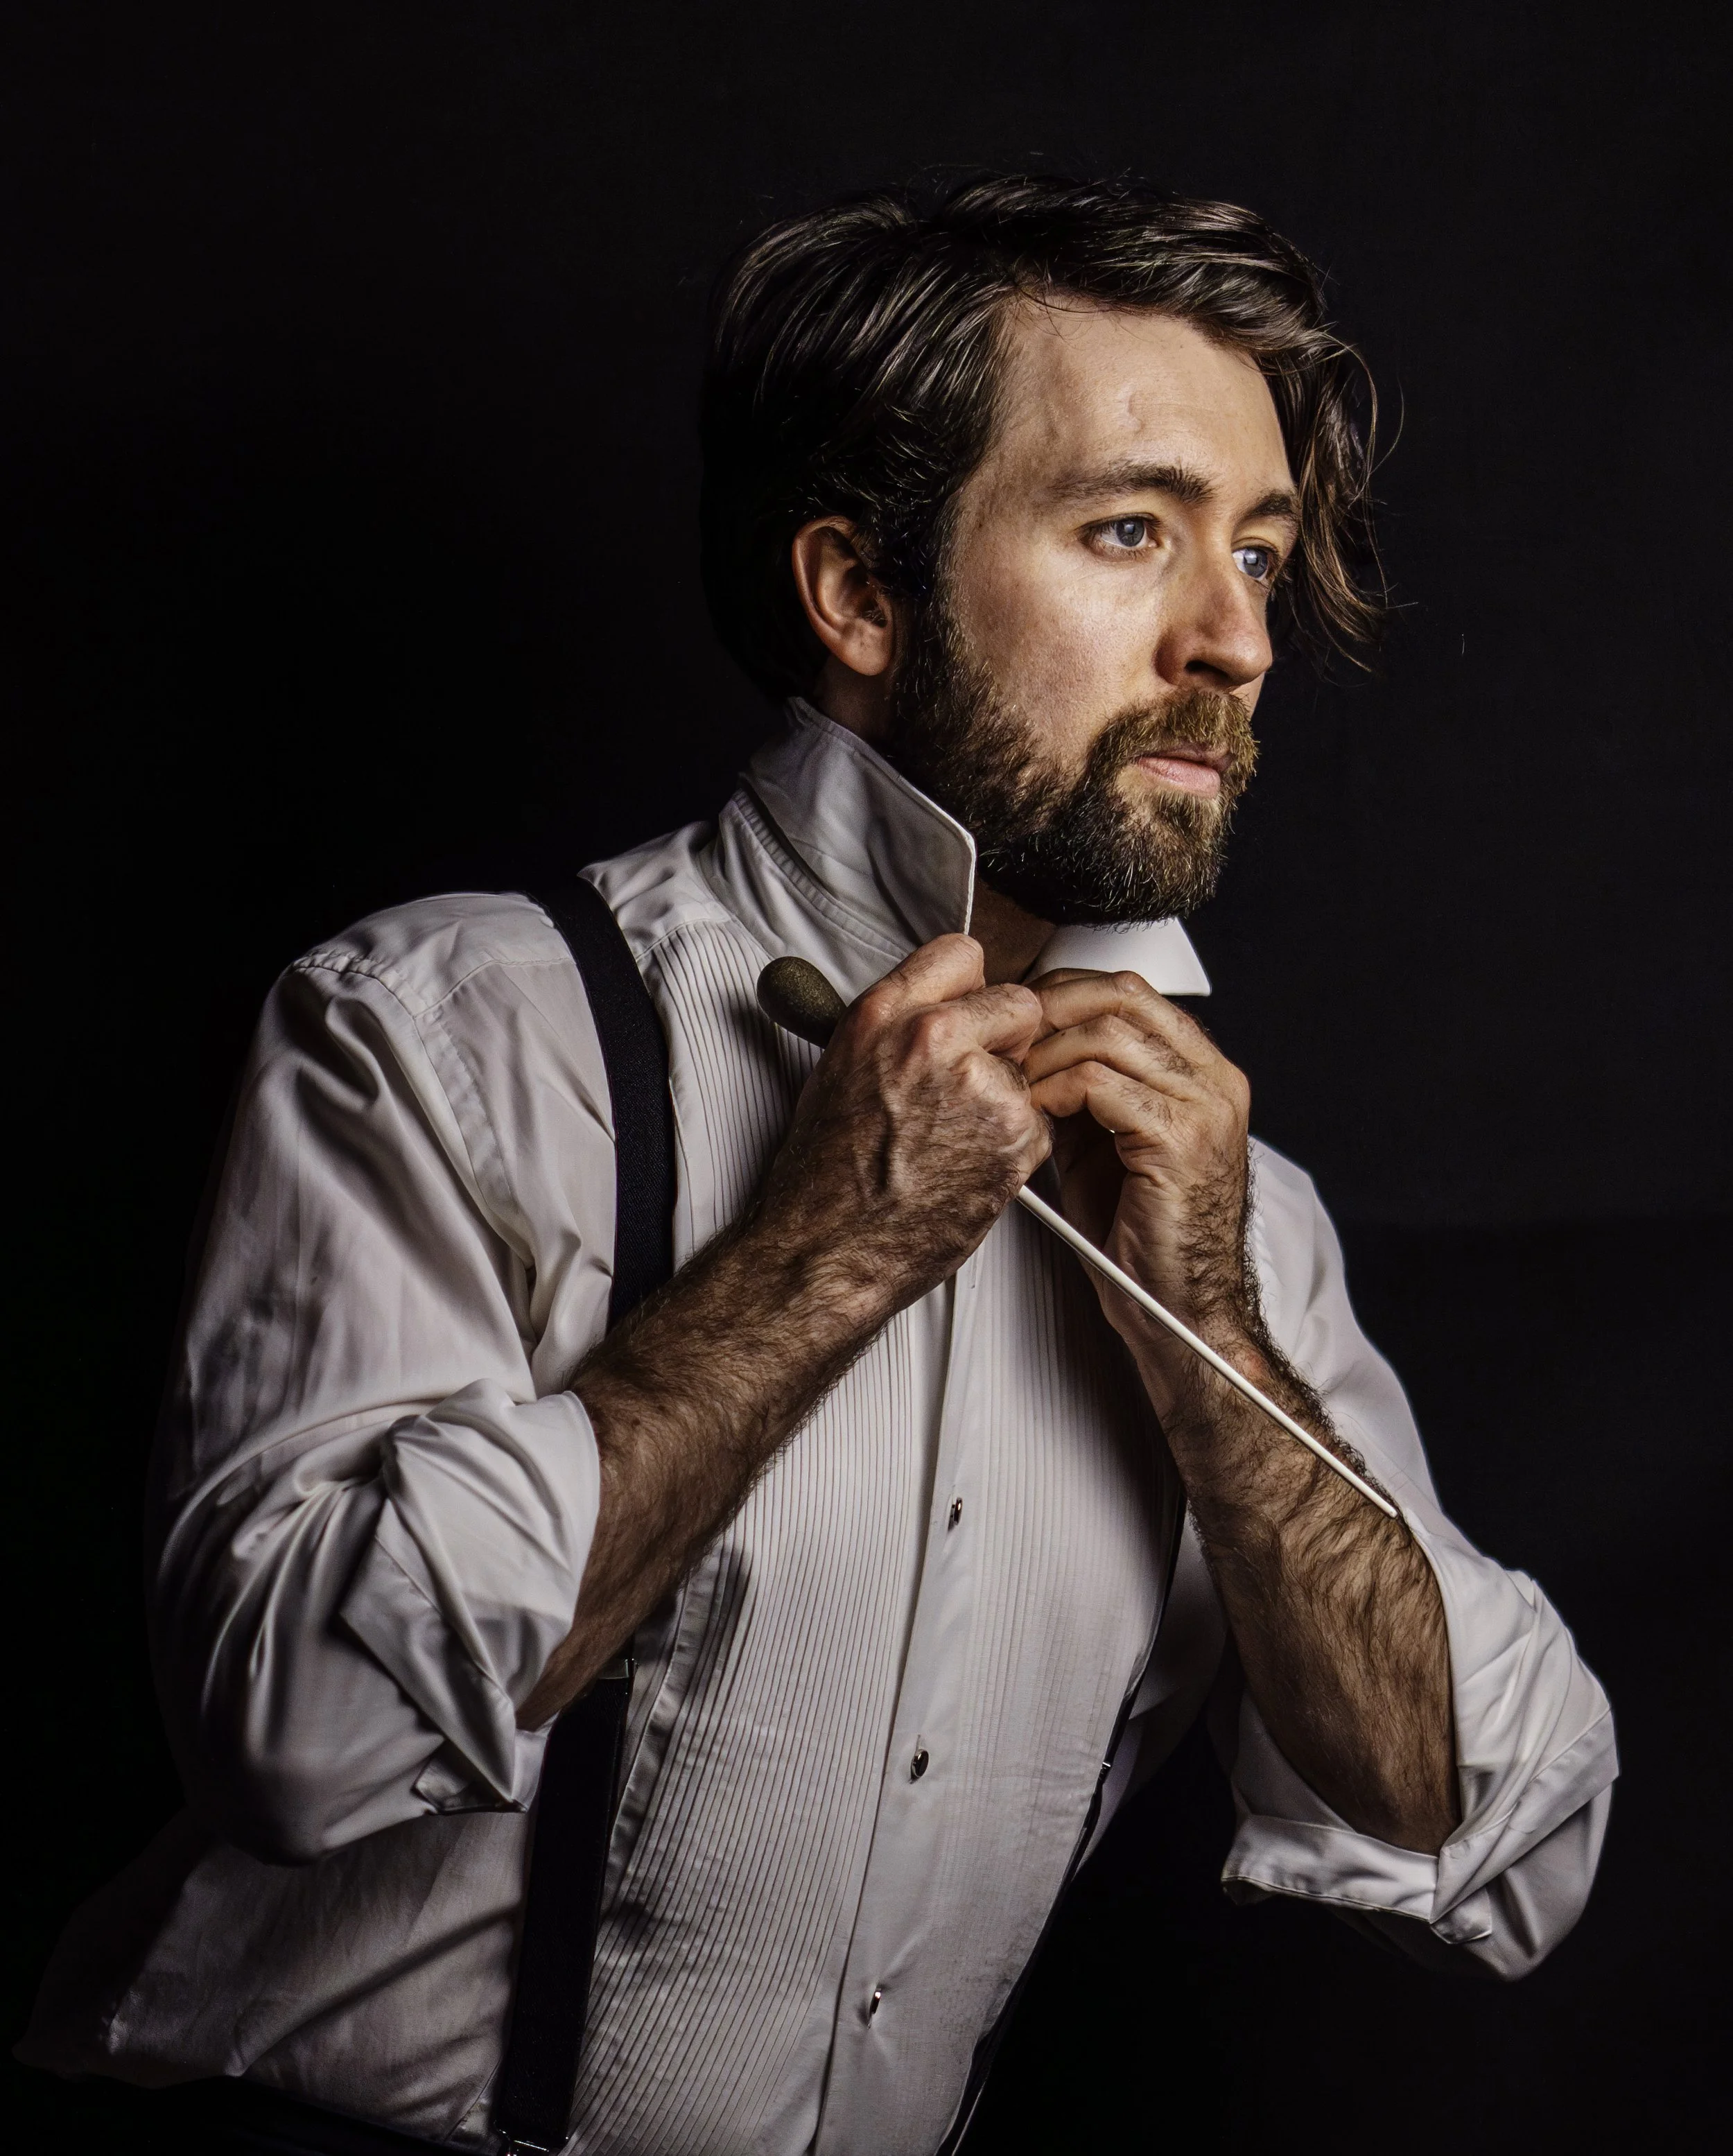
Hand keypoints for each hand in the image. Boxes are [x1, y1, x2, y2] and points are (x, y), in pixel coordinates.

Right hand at [758, 934, 1049, 1321]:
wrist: (828, 1250)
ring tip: (957, 1135)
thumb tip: (935, 1006)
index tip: (968, 1010)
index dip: (971, 987)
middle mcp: (933, 1039)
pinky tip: (970, 1163)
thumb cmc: (825, 1177)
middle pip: (1017, 1001)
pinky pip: (1041, 1119)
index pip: (962, 953)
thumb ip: (895, 1027)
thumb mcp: (841, 1069)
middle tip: (975, 1078)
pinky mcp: (1012, 1133)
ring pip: (1032, 1064)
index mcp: (884, 1014)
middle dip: (1005, 1038)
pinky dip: (1017, 1142)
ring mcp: (978, 1085)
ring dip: (1009, 1096)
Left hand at [1022, 969, 1252, 1356]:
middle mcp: (1214, 1078)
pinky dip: (1054, 1090)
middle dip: (1048, 1011)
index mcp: (1204, 1071)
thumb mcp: (1110, 1141)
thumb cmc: (1142, 1233)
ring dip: (1044, 1053)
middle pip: (1119, 997)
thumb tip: (1032, 1045)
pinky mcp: (1180, 1138)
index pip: (1129, 991)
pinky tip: (1035, 1111)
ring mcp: (1204, 1105)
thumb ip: (1087, 1087)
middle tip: (1005, 1040)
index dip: (1064, 992)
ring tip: (1013, 1080)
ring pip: (1105, 1033)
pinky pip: (1099, 1084)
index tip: (1017, 1015)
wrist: (1179, 1307)